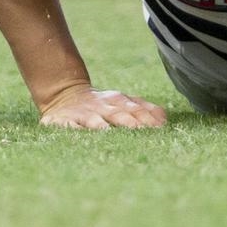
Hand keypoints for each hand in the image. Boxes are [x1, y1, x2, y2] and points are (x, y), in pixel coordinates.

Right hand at [39, 86, 166, 129]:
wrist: (65, 94)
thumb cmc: (103, 105)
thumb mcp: (123, 103)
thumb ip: (144, 110)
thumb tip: (164, 119)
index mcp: (120, 101)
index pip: (137, 108)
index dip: (148, 117)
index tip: (160, 128)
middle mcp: (103, 105)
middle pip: (118, 113)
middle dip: (129, 122)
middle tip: (140, 131)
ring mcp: (83, 112)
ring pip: (94, 119)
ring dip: (100, 125)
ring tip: (107, 131)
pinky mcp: (62, 120)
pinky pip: (67, 124)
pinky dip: (73, 128)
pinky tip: (77, 132)